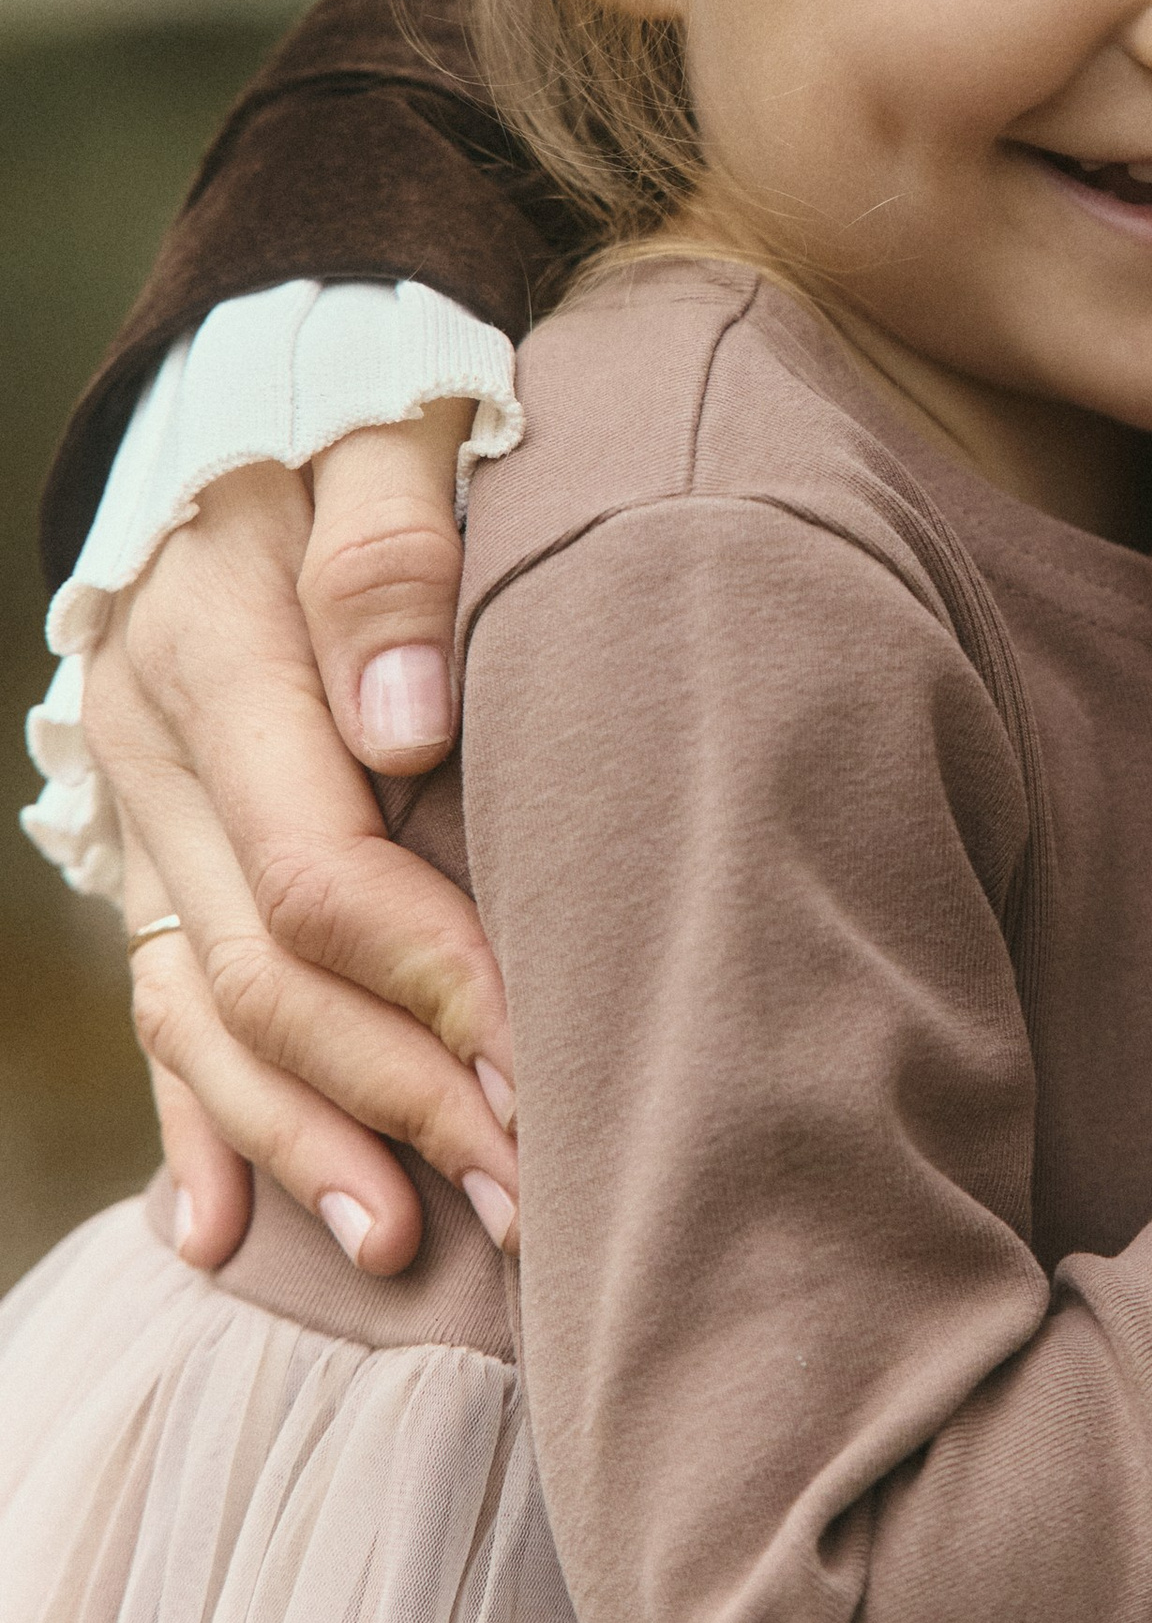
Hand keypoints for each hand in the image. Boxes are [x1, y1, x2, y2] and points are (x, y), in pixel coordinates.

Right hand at [87, 404, 517, 1276]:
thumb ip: (391, 552)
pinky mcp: (146, 847)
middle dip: (394, 1091)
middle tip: (525, 1190)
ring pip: (198, 1011)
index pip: (320, 868)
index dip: (433, 978)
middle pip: (262, 969)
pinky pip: (148, 1005)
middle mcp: (155, 749)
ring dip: (300, 1137)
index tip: (542, 1061)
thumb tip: (408, 721)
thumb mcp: (386, 423)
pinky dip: (190, 1119)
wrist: (251, 381)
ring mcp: (138, 810)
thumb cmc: (362, 402)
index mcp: (215, 649)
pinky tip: (222, 1227)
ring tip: (407, 1241)